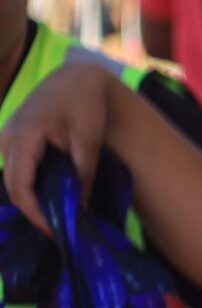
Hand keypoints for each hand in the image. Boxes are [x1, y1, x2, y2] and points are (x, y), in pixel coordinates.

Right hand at [0, 59, 121, 235]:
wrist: (77, 76)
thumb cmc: (84, 102)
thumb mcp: (88, 138)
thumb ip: (83, 172)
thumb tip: (82, 207)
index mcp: (23, 137)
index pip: (20, 186)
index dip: (34, 212)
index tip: (54, 231)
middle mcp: (8, 138)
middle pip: (12, 185)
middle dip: (32, 209)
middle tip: (57, 229)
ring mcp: (8, 136)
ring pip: (12, 177)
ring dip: (30, 196)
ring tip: (55, 215)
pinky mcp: (15, 137)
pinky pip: (17, 167)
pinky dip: (30, 182)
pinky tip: (50, 194)